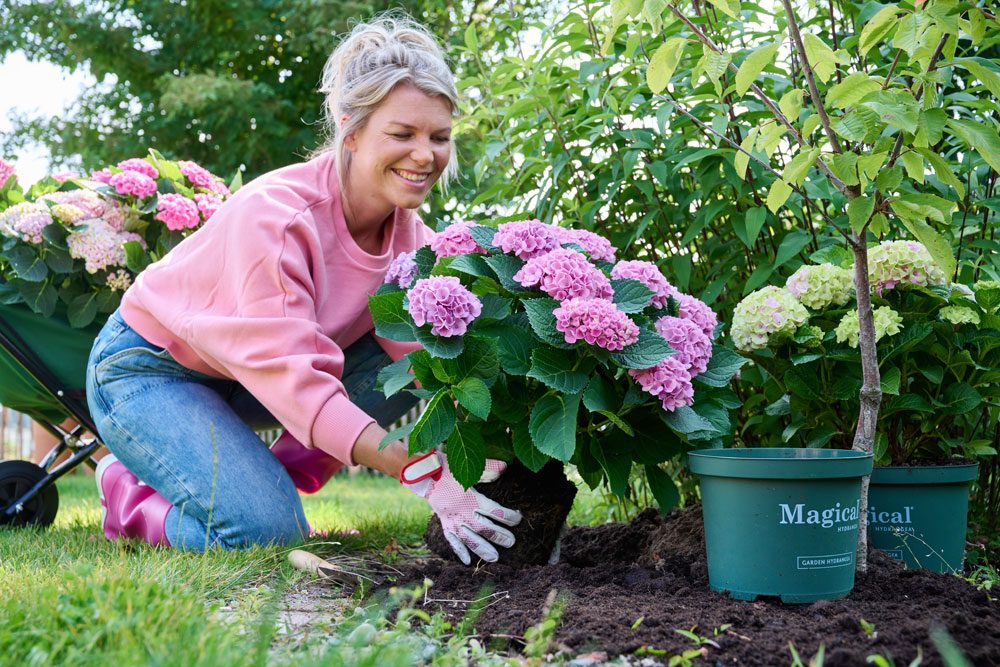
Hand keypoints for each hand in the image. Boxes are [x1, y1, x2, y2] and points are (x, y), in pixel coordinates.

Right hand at [400, 450, 521, 564]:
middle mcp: (463, 512)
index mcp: (471, 498)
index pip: (495, 511)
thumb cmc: (447, 469)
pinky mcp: (444, 524)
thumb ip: (488, 469)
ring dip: (482, 549)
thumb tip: (505, 468)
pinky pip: (452, 540)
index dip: (508, 516)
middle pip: (484, 528)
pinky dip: (459, 551)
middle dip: (499, 536)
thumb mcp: (468, 467)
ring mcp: (452, 521)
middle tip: (511, 542)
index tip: (518, 519)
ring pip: (469, 539)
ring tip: (494, 558)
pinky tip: (467, 561)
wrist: (424, 475)